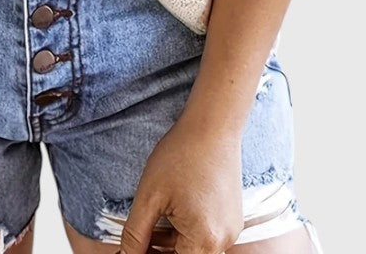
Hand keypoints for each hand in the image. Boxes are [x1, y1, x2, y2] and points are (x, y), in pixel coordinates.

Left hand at [120, 110, 243, 253]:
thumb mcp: (149, 197)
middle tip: (137, 242)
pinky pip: (204, 235)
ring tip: (147, 229)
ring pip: (194, 248)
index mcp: (204, 240)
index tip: (135, 249)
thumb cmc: (181, 155)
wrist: (212, 126)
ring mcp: (231, 229)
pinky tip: (166, 217)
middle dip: (158, 253)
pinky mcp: (231, 217)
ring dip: (170, 246)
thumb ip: (135, 235)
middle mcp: (224, 240)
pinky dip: (184, 233)